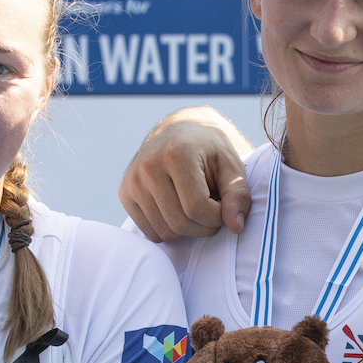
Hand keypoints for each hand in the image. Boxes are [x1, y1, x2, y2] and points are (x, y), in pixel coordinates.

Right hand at [118, 108, 253, 242]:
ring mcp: (132, 180)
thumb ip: (238, 195)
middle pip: (179, 223)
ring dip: (188, 230)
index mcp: (176, 154)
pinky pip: (149, 231)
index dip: (217, 218)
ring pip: (164, 232)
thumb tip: (236, 227)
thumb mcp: (232, 165)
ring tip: (197, 208)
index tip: (225, 208)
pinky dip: (169, 229)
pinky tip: (179, 210)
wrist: (179, 130)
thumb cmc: (210, 150)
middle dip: (204, 228)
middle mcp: (148, 166)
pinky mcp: (125, 193)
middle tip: (214, 213)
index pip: (197, 208)